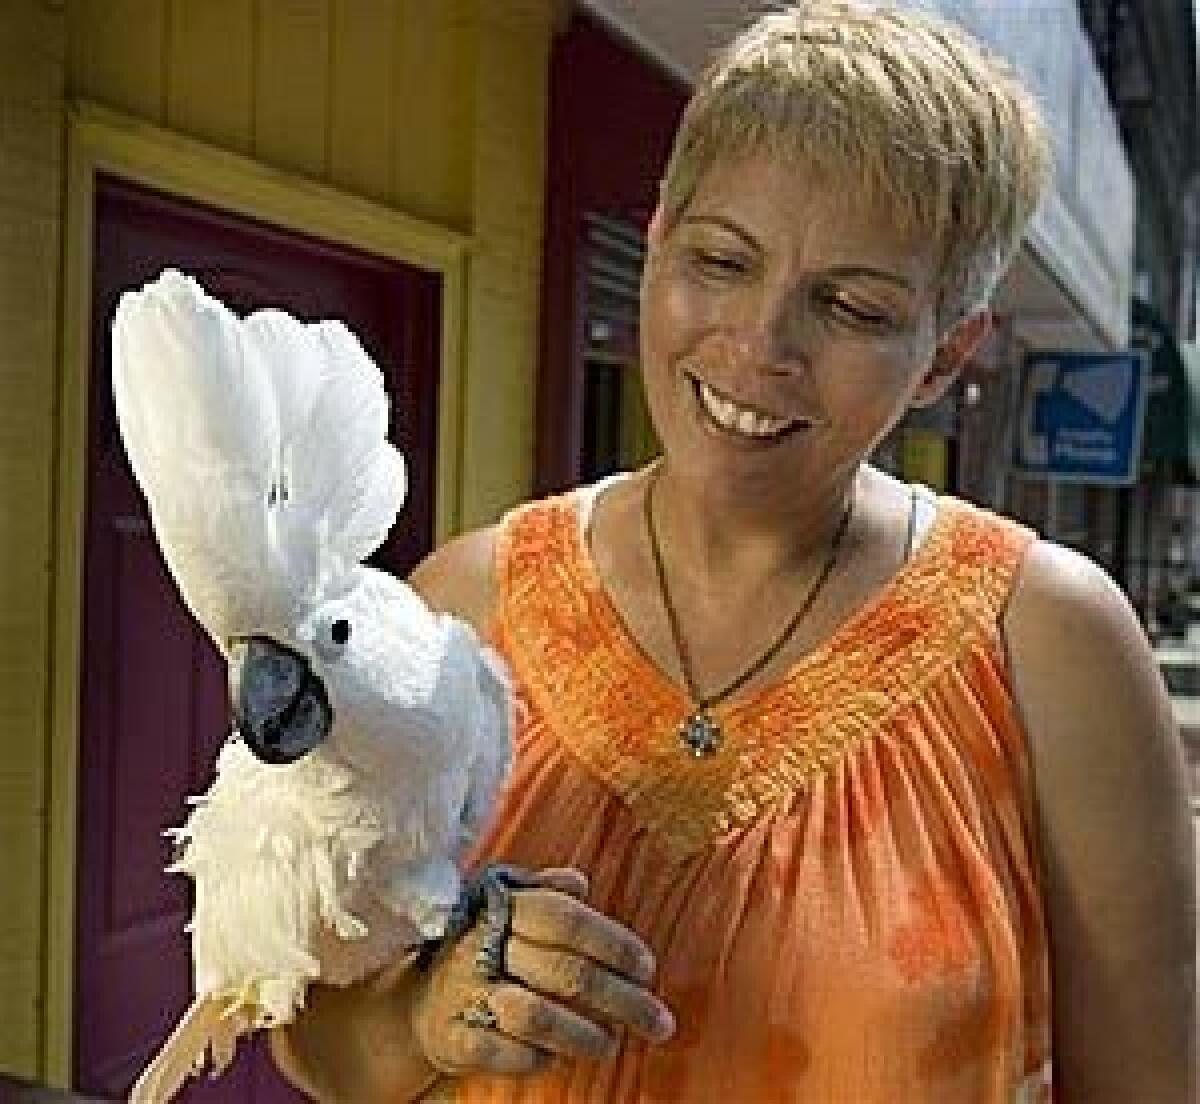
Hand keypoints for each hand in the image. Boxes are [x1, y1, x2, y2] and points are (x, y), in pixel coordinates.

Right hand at [412, 867, 674, 1077]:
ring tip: (611, 1045)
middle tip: (658, 1022)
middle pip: (564, 971)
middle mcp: (483, 946)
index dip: (612, 943)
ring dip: (582, 1035)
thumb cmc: (479, 946)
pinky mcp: (451, 1036)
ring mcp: (465, 993)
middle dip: (621, 1000)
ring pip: (535, 1015)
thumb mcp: (504, 904)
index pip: (566, 919)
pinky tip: (555, 1059)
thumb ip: (544, 892)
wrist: (417, 999)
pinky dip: (532, 1059)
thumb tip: (579, 882)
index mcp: (502, 907)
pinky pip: (498, 1052)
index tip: (647, 968)